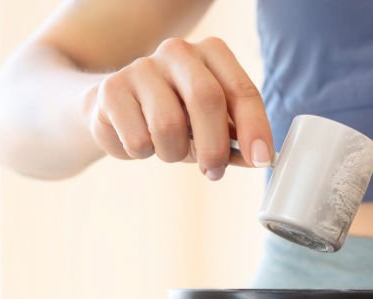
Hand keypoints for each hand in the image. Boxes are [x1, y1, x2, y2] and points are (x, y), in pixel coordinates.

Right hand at [80, 37, 273, 179]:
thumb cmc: (177, 118)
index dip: (255, 127)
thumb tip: (260, 158)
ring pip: (169, 125)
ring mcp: (142, 66)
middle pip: (206, 99)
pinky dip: (144, 153)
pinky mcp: (111, 89)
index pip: (241, 90)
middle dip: (214, 146)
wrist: (117, 109)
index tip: (261, 159)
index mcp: (212, 54)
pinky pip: (138, 139)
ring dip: (174, 153)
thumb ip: (237, 141)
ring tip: (170, 149)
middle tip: (213, 171)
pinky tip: (141, 141)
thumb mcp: (212, 127)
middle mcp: (178, 52)